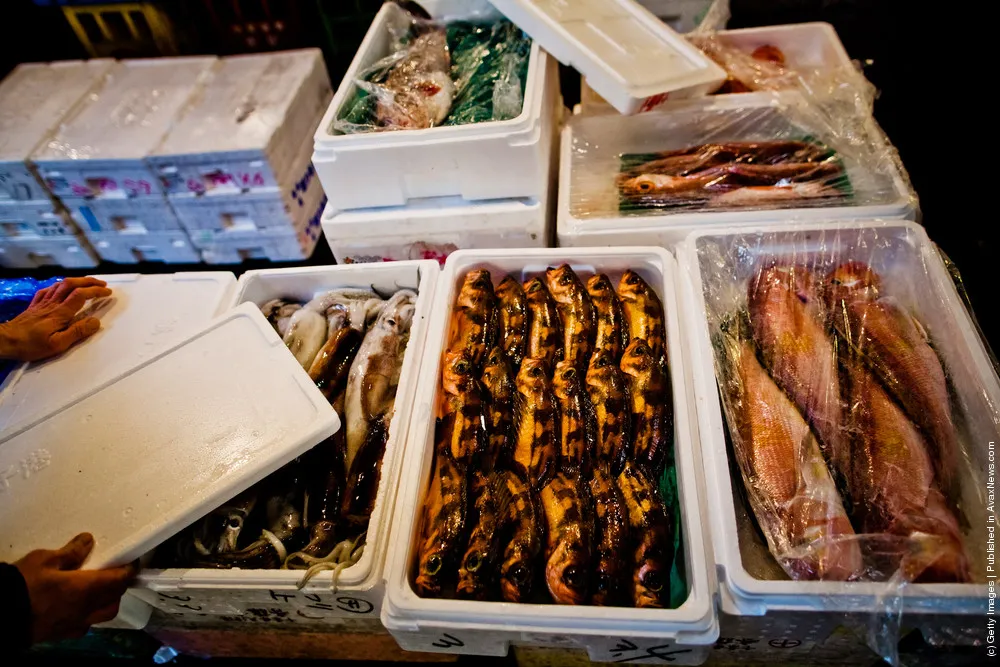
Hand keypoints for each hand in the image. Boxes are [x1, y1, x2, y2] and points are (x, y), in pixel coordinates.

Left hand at [0, 277, 111, 361]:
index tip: (108, 292)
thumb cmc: (31, 345)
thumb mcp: (57, 344)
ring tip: (86, 283)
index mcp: (60, 313)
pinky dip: (57, 286)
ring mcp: (42, 303)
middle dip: (89, 281)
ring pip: (60, 284)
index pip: (81, 295)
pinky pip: (47, 290)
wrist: (5, 340)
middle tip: (102, 283)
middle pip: (72, 284)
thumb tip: (96, 322)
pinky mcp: (34, 305)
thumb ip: (78, 332)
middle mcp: (52, 303)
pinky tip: (60, 288)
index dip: (96, 291)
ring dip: (76, 281)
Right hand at [15, 533, 136, 643]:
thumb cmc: (22, 585)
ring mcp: (74, 625)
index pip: (120, 580)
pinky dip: (89, 615)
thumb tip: (88, 541)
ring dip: (107, 602)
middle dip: (119, 586)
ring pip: (103, 615)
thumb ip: (70, 552)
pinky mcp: (62, 635)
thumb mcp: (45, 560)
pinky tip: (79, 606)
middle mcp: (86, 610)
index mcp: (87, 589)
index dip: (129, 570)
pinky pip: (85, 625)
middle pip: (115, 600)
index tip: (131, 562)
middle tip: (113, 573)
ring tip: (98, 590)